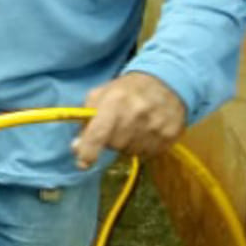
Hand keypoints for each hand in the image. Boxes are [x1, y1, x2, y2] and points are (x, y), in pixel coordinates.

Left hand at [71, 72, 186, 168]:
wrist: (167, 83)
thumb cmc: (127, 90)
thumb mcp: (101, 95)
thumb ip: (85, 119)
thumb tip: (77, 147)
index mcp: (115, 101)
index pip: (98, 133)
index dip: (89, 151)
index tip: (83, 163)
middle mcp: (136, 114)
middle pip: (114, 145)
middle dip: (110, 139)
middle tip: (116, 125)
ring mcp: (155, 126)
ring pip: (130, 151)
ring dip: (127, 144)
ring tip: (133, 126)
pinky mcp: (169, 136)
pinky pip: (147, 153)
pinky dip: (142, 146)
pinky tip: (145, 131)